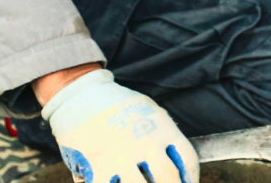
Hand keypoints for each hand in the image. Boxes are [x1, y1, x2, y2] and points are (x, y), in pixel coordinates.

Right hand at [43, 69, 197, 182]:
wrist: (79, 95)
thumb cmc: (116, 106)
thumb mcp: (148, 110)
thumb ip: (164, 135)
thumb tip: (179, 166)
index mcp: (161, 127)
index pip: (187, 161)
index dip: (191, 179)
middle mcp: (144, 142)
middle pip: (168, 178)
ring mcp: (121, 156)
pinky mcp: (98, 167)